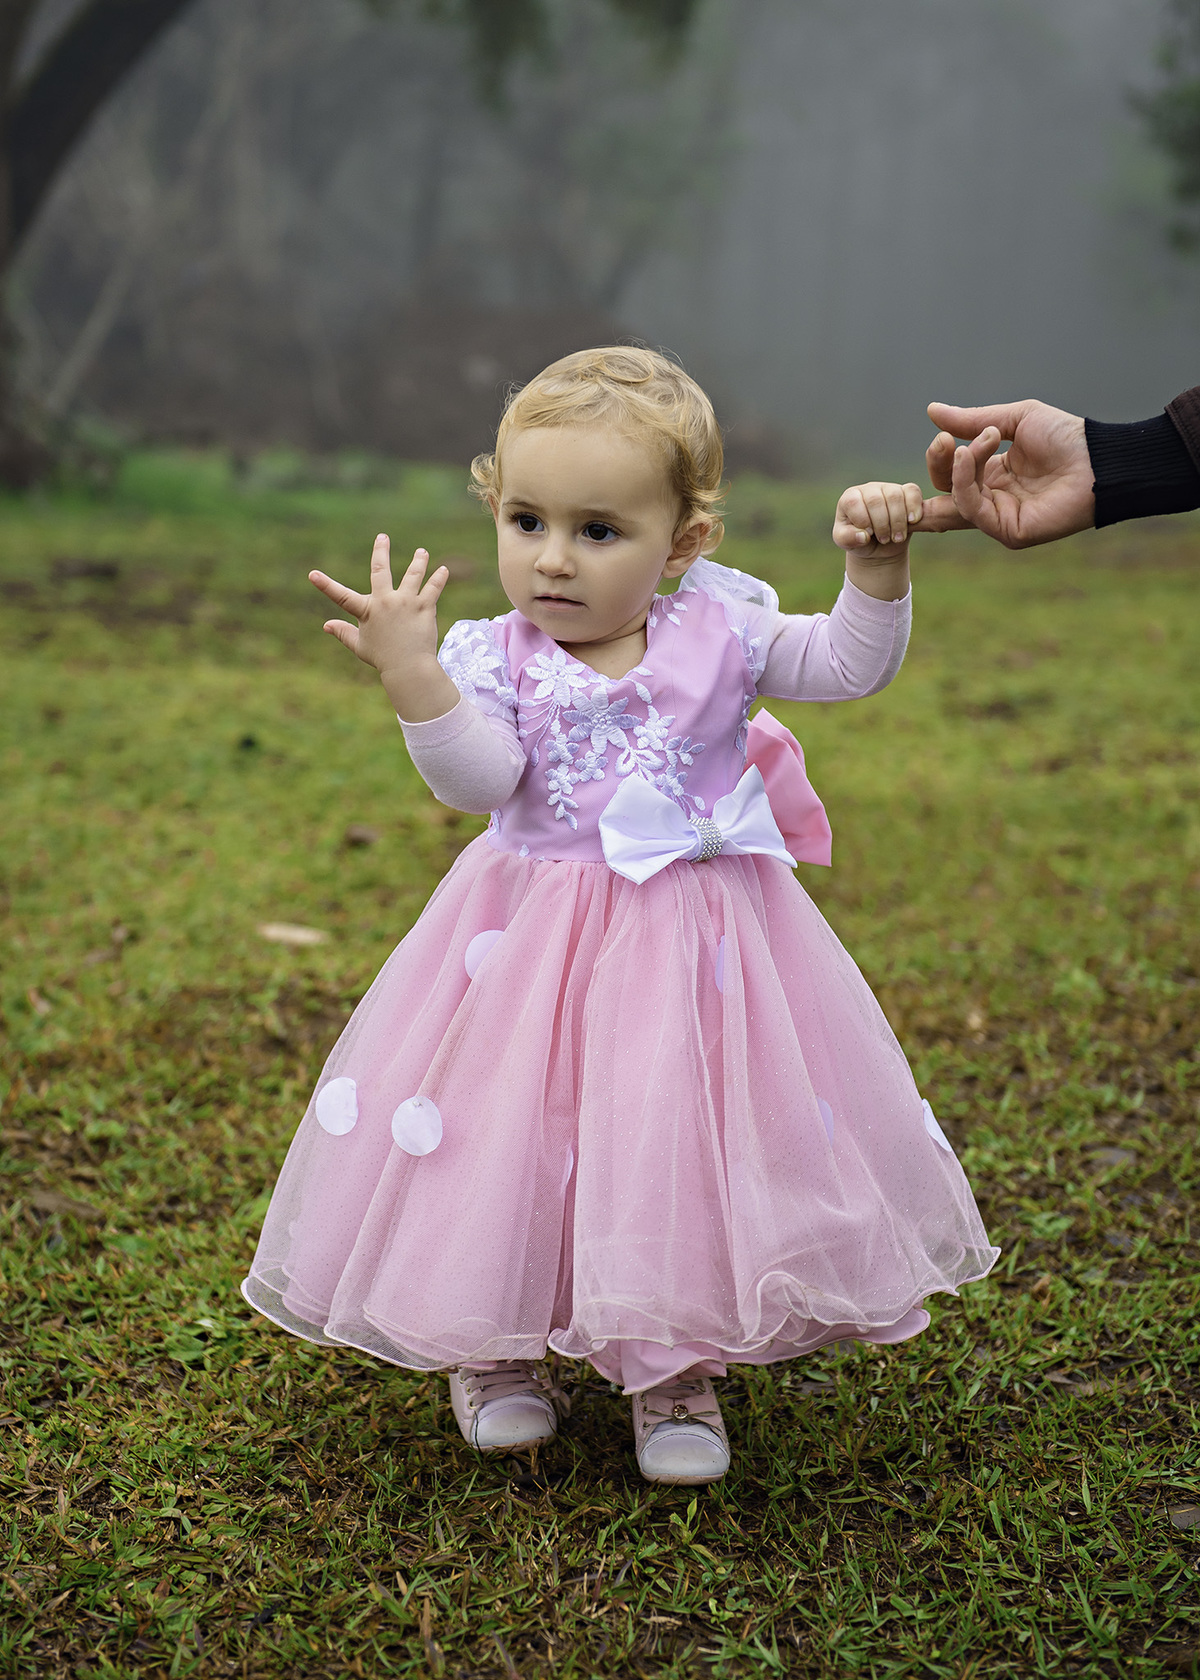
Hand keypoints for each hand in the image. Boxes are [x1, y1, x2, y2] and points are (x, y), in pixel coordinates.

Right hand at [309, 535, 459, 721]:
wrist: (409, 668)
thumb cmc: (383, 658)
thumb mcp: (360, 646)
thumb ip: (344, 633)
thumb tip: (326, 626)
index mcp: (367, 611)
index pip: (341, 596)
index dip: (325, 585)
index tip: (312, 574)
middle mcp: (386, 602)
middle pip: (381, 570)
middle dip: (381, 551)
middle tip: (382, 537)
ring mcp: (406, 603)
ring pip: (413, 575)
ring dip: (418, 561)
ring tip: (422, 552)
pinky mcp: (425, 608)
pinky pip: (433, 589)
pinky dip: (439, 578)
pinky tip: (443, 570)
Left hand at [833, 480, 922, 556]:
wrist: (880, 545)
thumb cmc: (860, 541)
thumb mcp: (847, 543)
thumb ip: (847, 539)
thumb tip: (863, 536)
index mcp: (850, 498)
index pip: (853, 502)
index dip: (862, 520)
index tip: (868, 534)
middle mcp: (868, 489)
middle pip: (875, 500)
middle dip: (881, 525)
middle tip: (884, 540)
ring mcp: (888, 488)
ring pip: (895, 496)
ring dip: (898, 521)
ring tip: (896, 538)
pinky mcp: (907, 492)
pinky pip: (913, 492)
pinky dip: (914, 507)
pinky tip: (912, 521)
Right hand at [917, 399, 1093, 547]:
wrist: (1097, 456)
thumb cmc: (1065, 436)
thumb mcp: (1013, 420)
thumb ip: (972, 420)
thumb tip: (932, 410)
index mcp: (994, 475)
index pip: (952, 474)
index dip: (941, 456)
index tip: (943, 435)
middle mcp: (994, 498)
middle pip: (946, 492)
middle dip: (938, 465)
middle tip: (943, 442)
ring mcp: (1000, 518)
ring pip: (956, 502)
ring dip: (956, 469)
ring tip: (967, 446)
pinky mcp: (1008, 531)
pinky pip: (973, 511)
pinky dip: (964, 483)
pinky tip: (968, 457)